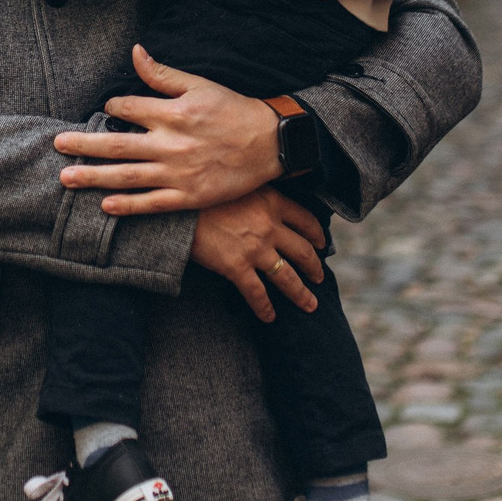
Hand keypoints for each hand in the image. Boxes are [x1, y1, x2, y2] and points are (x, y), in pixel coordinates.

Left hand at [54, 46, 283, 211]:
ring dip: (94, 177)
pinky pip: (152, 203)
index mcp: (172, 113)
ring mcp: (178, 173)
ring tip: (66, 178)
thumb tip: (134, 52)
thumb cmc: (234, 110)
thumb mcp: (199, 85)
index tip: (108, 109)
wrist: (270, 143)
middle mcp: (170, 143)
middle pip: (116, 144)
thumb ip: (162, 74)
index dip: (113, 106)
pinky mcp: (189, 196)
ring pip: (127, 176)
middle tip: (57, 145)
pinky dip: (128, 206)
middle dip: (83, 145)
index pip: (128, 108)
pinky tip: (105, 206)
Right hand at [190, 188, 324, 321]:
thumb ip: (258, 193)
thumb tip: (267, 204)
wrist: (179, 208)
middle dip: (314, 267)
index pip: (306, 220)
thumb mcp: (239, 184)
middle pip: (303, 251)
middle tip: (319, 277)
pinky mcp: (237, 267)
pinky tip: (269, 317)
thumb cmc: (206, 194)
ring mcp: (255, 249)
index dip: (317, 234)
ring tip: (310, 305)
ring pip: (287, 277)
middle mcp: (269, 226)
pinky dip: (265, 308)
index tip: (322, 243)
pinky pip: (257, 293)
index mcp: (272, 202)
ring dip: (301, 294)